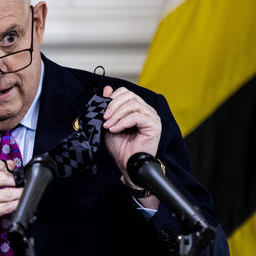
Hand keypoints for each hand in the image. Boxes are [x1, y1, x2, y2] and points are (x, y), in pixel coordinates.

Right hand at [0, 158, 22, 255]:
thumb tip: (10, 165)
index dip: (7, 167)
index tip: (12, 172)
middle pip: (3, 177)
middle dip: (16, 180)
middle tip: (21, 183)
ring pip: (8, 193)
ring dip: (20, 193)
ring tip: (23, 193)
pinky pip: (7, 207)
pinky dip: (16, 204)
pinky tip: (18, 203)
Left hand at [102, 86, 161, 208]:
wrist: (128, 165)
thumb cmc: (121, 148)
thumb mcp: (110, 124)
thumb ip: (108, 108)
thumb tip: (106, 89)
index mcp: (138, 108)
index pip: (125, 93)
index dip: (112, 99)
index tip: (102, 112)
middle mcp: (147, 110)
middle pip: (129, 95)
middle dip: (113, 105)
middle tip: (104, 118)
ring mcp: (152, 117)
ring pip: (132, 104)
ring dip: (116, 114)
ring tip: (108, 126)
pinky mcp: (154, 125)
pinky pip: (137, 116)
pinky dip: (123, 122)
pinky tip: (115, 129)